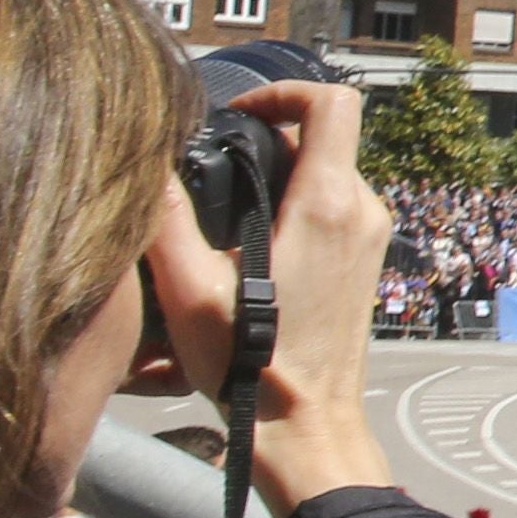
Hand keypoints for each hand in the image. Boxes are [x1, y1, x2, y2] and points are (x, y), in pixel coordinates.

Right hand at [138, 80, 394, 512]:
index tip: (239, 112)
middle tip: (215, 161)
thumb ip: (164, 219)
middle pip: (324, 137)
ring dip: (279, 174)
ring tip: (224, 203)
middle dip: (269, 138)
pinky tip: (247, 239)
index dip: (284, 91)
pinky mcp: (364, 263)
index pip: (332, 102)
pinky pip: (333, 208)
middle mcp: (362, 211)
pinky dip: (294, 205)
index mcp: (328, 204)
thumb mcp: (188, 289)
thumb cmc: (252, 366)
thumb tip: (147, 166)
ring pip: (328, 173)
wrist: (305, 427)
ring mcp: (369, 238)